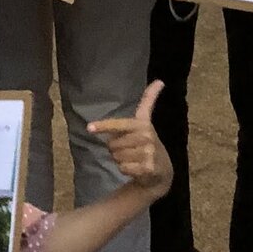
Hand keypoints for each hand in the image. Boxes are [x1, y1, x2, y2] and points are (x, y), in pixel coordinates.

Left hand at [89, 80, 170, 201]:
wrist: (162, 170)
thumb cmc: (147, 143)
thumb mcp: (146, 122)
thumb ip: (148, 100)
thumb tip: (160, 80)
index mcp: (143, 123)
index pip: (119, 124)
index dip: (104, 125)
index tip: (89, 128)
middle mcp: (146, 135)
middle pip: (112, 144)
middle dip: (115, 149)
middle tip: (129, 150)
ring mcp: (148, 152)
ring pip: (116, 157)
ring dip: (120, 160)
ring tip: (134, 159)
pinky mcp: (147, 167)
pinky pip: (123, 168)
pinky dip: (125, 170)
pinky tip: (136, 168)